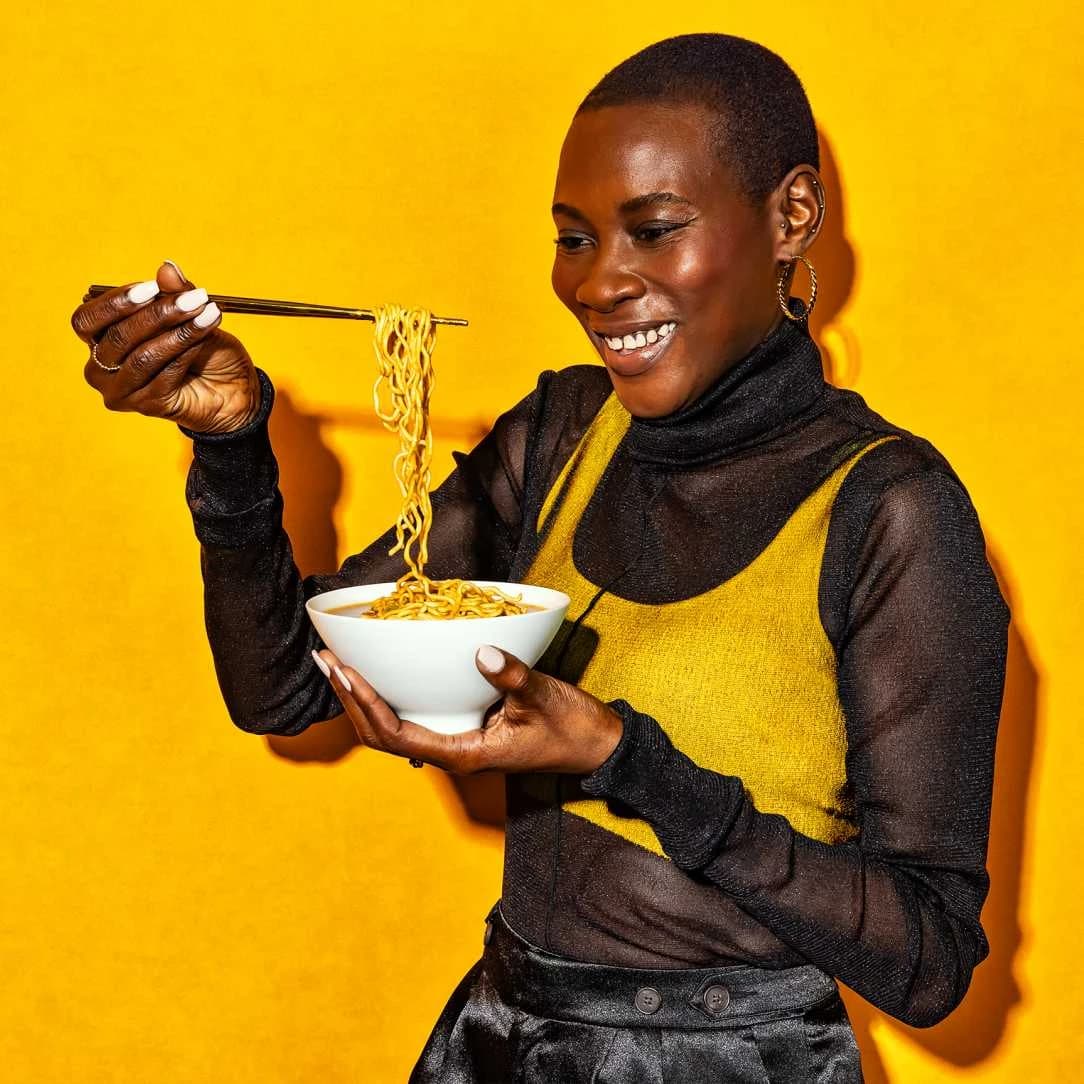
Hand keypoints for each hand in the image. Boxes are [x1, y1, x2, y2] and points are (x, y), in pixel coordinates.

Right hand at [75, 260, 261, 433]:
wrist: (234, 390)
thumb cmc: (205, 351)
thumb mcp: (190, 314)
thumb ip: (174, 292)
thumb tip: (167, 267)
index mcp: (99, 342)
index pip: (86, 320)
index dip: (116, 302)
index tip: (152, 287)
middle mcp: (101, 370)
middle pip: (117, 337)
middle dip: (158, 314)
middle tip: (194, 298)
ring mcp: (122, 392)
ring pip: (142, 356)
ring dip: (178, 331)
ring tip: (207, 312)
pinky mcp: (147, 406)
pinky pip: (165, 373)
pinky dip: (188, 350)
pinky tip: (207, 335)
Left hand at [313, 645, 623, 774]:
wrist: (595, 746)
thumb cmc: (572, 728)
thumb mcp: (546, 698)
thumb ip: (515, 677)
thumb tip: (483, 651)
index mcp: (464, 752)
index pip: (397, 735)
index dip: (366, 705)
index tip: (345, 673)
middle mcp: (452, 750)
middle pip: (382, 734)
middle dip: (350, 699)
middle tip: (326, 660)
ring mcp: (455, 740)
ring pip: (392, 729)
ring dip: (362, 699)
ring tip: (337, 665)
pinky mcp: (463, 726)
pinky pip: (412, 716)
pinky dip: (386, 696)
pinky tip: (377, 674)